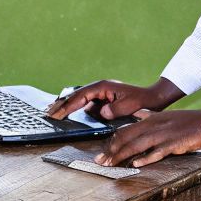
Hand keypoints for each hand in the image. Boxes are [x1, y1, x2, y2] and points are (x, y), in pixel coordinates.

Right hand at [47, 78, 182, 122]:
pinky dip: (74, 107)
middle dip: (61, 104)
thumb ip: (114, 109)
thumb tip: (100, 112)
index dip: (68, 106)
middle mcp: (99, 87)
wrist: (152, 98)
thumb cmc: (142, 101)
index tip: (57, 114)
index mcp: (103, 86)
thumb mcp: (129, 106)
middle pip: (75, 95)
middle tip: (47, 113)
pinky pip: (85, 103)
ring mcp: (100, 93)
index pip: (80, 96)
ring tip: (52, 112)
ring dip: (66, 105)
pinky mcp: (102, 98)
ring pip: (78, 98)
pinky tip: (67, 113)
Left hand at [94, 109, 200, 166]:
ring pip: (136, 146)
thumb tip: (138, 114)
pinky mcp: (172, 145)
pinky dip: (144, 159)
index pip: (125, 130)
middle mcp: (152, 126)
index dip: (112, 142)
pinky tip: (135, 164)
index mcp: (150, 119)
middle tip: (100, 161)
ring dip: (121, 156)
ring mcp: (162, 136)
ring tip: (110, 164)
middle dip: (111, 150)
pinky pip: (156, 153)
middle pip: (125, 138)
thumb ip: (149, 115)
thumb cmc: (186, 120)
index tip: (103, 151)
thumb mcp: (164, 114)